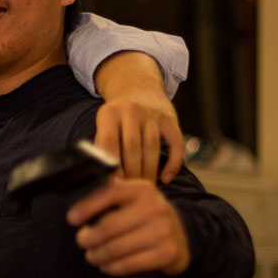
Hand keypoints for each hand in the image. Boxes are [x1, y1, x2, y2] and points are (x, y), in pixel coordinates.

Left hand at [67, 175, 189, 276]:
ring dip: (97, 255)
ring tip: (91, 256)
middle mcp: (154, 207)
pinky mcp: (166, 253)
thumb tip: (78, 207)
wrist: (183, 236)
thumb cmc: (147, 216)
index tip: (71, 219)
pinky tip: (106, 266)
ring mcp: (162, 231)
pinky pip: (130, 264)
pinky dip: (112, 268)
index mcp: (142, 189)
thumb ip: (111, 195)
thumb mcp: (134, 198)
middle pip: (109, 226)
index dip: (86, 207)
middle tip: (81, 241)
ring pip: (116, 248)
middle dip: (88, 237)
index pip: (108, 194)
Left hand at [93, 51, 183, 182]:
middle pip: (132, 149)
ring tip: (146, 187)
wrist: (138, 87)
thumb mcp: (105, 122)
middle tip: (131, 190)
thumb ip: (103, 143)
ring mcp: (152, 113)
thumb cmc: (118, 115)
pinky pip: (175, 144)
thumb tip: (103, 176)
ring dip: (149, 172)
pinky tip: (166, 178)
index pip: (109, 144)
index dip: (112, 167)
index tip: (114, 186)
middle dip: (132, 174)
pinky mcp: (170, 118)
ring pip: (152, 148)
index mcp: (109, 113)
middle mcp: (131, 110)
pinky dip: (173, 164)